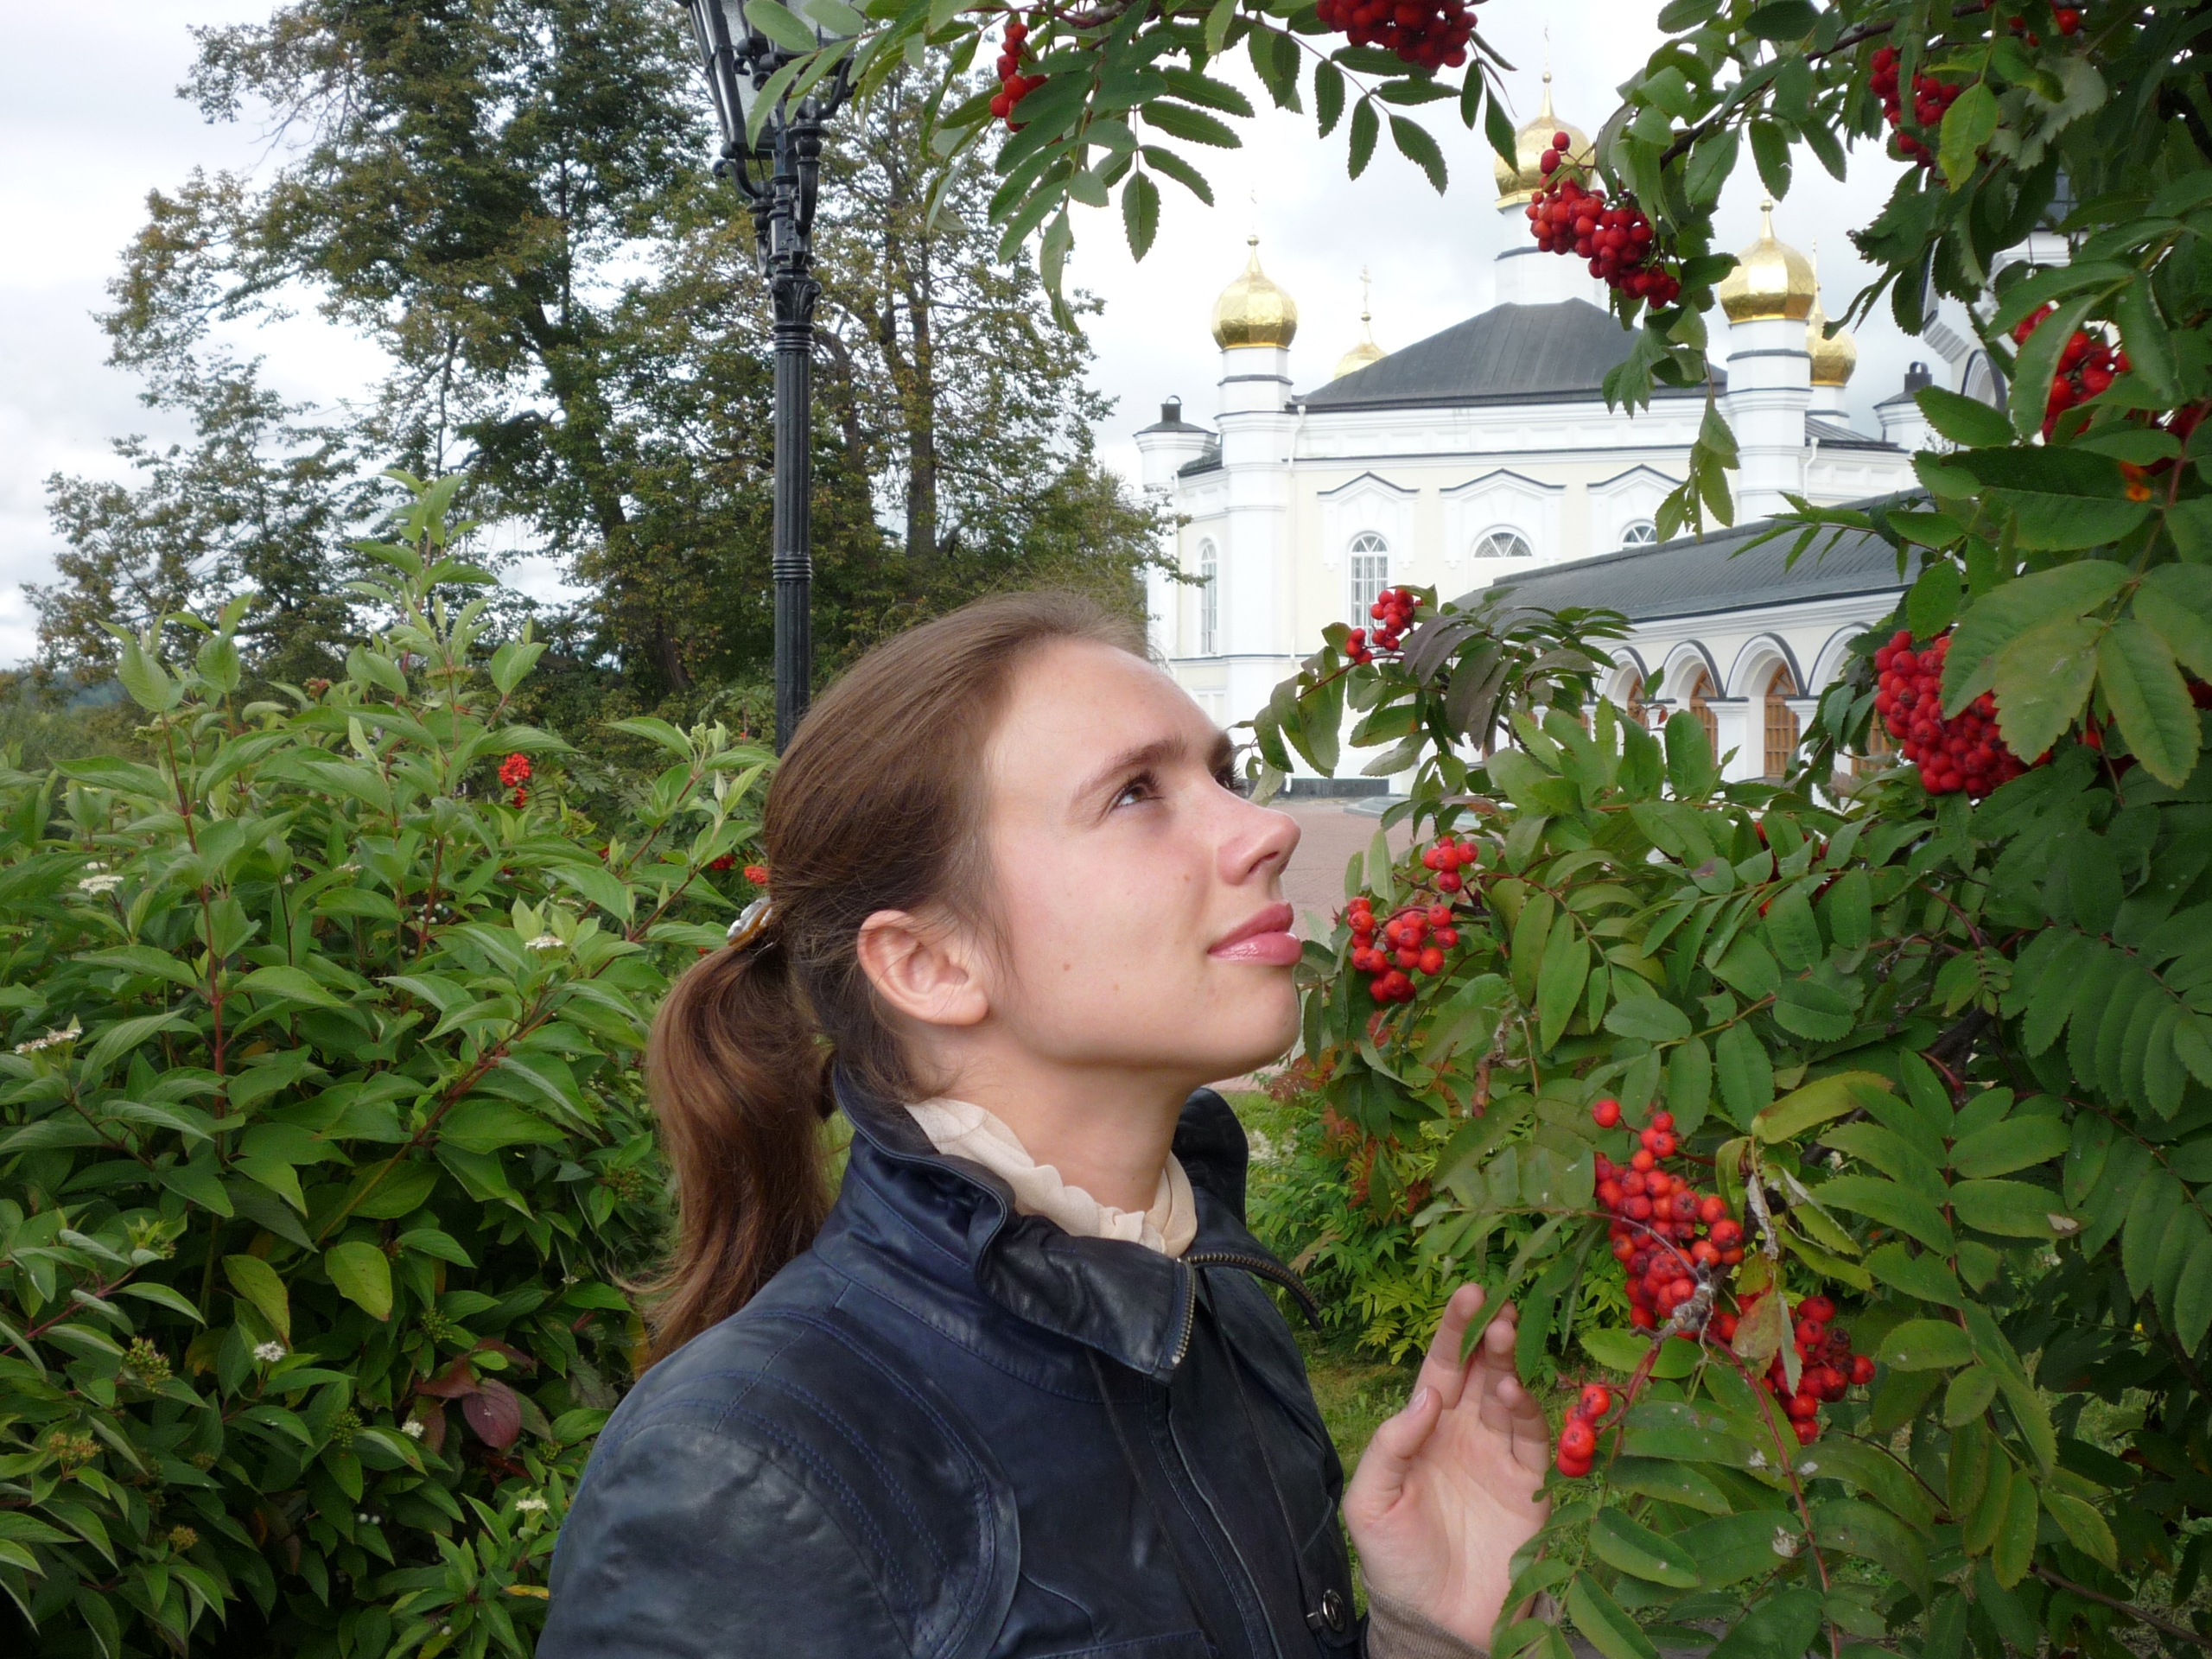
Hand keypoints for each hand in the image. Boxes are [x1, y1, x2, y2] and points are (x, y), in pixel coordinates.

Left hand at [1341, 1284, 1550, 1647]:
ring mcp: (1500, 1459)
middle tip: (1495, 1302)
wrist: (1434, 1624)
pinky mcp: (1531, 1488)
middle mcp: (1466, 1435)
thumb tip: (1426, 1396)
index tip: (1467, 1292)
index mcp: (1425, 1430)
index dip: (1453, 1330)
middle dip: (1488, 1334)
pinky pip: (1535, 1440)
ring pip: (1509, 1396)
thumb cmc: (1394, 1562)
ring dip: (1508, 1363)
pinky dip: (1529, 1411)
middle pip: (1480, 1371)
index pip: (1441, 1367)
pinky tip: (1513, 1391)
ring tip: (1504, 1334)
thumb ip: (1390, 1446)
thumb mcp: (1370, 1502)